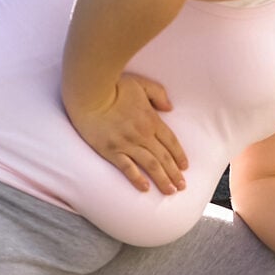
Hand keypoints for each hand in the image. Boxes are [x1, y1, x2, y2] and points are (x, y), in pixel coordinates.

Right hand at [69, 73, 188, 192]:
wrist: (89, 93)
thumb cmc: (113, 86)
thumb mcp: (141, 84)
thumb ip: (158, 94)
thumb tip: (169, 108)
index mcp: (151, 120)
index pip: (171, 142)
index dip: (179, 155)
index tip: (184, 167)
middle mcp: (142, 134)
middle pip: (164, 157)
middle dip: (175, 173)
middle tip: (182, 186)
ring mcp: (127, 144)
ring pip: (151, 166)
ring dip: (162, 180)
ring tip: (170, 191)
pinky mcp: (111, 150)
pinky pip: (127, 168)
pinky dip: (137, 179)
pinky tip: (145, 188)